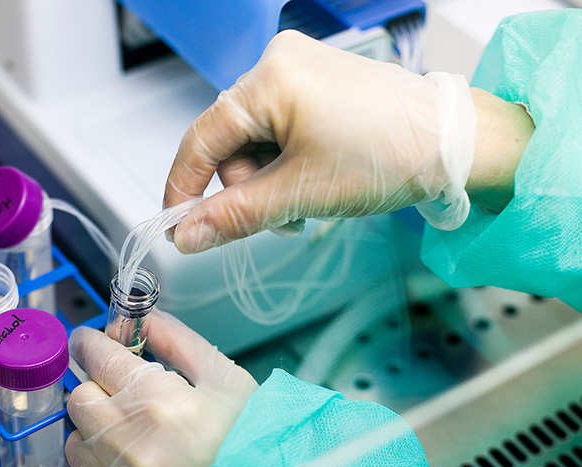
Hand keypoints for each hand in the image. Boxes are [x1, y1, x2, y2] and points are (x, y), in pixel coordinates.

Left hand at [65, 310, 257, 466]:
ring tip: (140, 441)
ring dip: (98, 432)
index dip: (93, 343)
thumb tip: (144, 320)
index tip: (94, 342)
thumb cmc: (252, 453)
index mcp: (155, 402)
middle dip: (99, 388)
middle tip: (128, 396)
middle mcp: (123, 442)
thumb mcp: (230, 386)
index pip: (97, 356)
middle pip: (80, 396)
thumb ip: (181, 344)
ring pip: (76, 439)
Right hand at [164, 29, 480, 252]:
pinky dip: (286, 160)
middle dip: (247, 187)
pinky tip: (314, 176)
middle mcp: (279, 62)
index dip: (183, 188)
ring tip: (306, 200)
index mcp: (270, 79)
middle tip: (282, 216)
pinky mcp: (317, 81)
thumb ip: (234, 216)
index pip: (201, 138)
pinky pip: (278, 127)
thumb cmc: (390, 155)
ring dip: (269, 179)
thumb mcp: (300, 195)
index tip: (177, 226)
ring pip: (253, 139)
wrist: (456, 143)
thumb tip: (186, 236)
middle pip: (229, 141)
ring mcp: (300, 68)